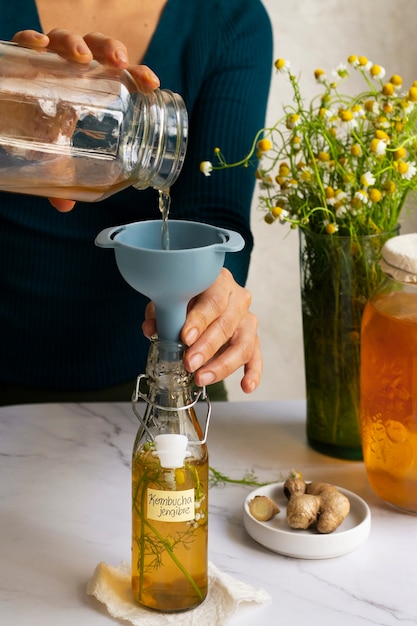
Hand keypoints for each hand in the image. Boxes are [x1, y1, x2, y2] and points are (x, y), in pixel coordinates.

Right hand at [12, 29, 159, 211]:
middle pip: (97, 49)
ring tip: (82, 58)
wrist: (4, 118)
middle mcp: (71, 71)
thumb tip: (64, 206)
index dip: (138, 75)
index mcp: (91, 89)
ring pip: (65, 39)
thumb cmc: (36, 131)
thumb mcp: (54, 156)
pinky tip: (39, 46)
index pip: (120, 76)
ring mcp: (47, 62)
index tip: (152, 84)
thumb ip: (62, 176)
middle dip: (110, 50)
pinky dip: (32, 39)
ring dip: (76, 43)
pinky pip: (26, 41)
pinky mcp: (20, 57)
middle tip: (119, 64)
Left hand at [143, 268, 262, 393]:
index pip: (213, 301)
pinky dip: (253, 373)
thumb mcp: (171, 299)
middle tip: (189, 363)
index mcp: (219, 282)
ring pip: (243, 344)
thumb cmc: (187, 296)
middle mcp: (238, 299)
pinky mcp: (252, 338)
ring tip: (201, 378)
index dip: (200, 320)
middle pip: (227, 324)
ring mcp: (247, 320)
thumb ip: (163, 312)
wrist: (200, 294)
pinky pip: (256, 357)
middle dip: (207, 347)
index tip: (185, 337)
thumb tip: (151, 329)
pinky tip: (246, 386)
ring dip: (222, 365)